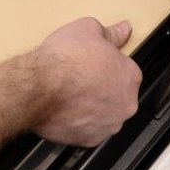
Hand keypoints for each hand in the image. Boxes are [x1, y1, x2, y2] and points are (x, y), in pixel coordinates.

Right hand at [30, 17, 141, 146]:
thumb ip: (110, 33)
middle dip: (102, 88)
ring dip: (92, 107)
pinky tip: (65, 110)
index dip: (106, 65)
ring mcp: (108, 125)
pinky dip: (79, 122)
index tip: (91, 62)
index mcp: (130, 77)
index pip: (125, 70)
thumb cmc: (64, 59)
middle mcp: (125, 104)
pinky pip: (88, 130)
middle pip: (117, 95)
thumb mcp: (87, 29)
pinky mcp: (90, 140)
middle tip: (79, 78)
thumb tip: (124, 29)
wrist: (39, 87)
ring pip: (103, 114)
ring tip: (70, 95)